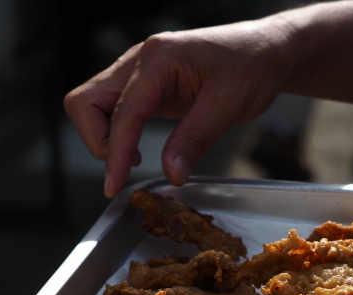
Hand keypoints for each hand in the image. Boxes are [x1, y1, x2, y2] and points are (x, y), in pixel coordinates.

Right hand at [64, 17, 295, 197]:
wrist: (266, 49)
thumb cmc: (252, 66)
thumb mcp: (228, 106)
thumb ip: (194, 140)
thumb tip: (170, 174)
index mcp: (159, 59)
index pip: (121, 112)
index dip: (113, 153)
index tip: (114, 186)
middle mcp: (140, 60)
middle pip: (86, 102)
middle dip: (97, 141)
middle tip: (123, 168)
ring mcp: (138, 71)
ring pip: (93, 105)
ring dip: (104, 138)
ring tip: (131, 160)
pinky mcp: (144, 85)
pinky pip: (112, 110)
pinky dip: (116, 133)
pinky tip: (135, 150)